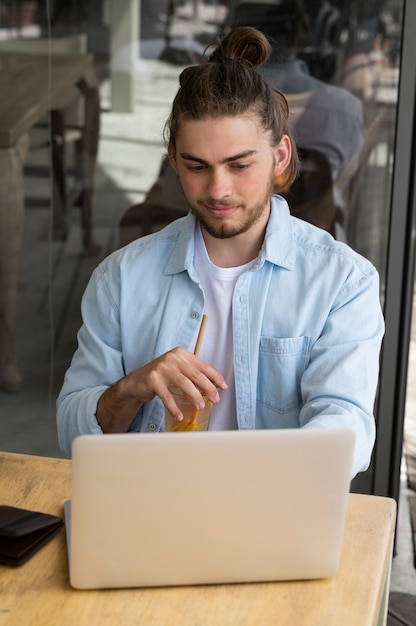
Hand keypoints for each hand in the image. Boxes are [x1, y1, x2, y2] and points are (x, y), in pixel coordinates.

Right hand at [96, 347, 227, 432]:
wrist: (136, 382)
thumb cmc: (161, 377)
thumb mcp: (178, 370)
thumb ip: (193, 374)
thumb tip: (214, 387)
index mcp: (181, 354)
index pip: (202, 365)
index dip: (215, 377)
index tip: (224, 387)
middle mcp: (172, 358)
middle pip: (195, 374)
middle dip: (208, 388)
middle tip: (215, 399)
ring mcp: (162, 368)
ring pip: (183, 383)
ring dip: (194, 396)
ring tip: (200, 406)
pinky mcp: (153, 379)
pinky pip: (167, 396)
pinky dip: (174, 407)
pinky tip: (180, 414)